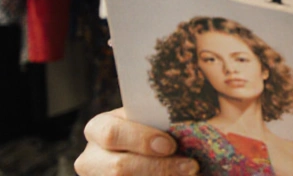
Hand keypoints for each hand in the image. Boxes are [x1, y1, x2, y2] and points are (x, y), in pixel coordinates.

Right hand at [74, 108, 198, 175]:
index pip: (111, 133)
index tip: (171, 145)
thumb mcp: (150, 122)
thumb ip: (163, 121)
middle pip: (119, 168)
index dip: (141, 140)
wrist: (140, 151)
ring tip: (191, 173)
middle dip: (159, 168)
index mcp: (99, 128)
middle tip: (191, 167)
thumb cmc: (152, 132)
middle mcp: (91, 158)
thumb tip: (201, 121)